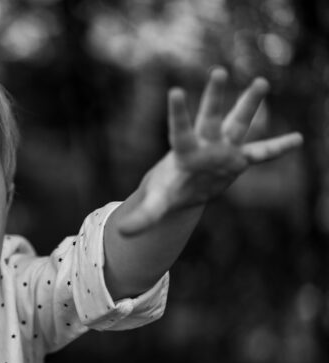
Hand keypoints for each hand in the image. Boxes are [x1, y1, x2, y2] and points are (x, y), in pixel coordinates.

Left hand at [118, 67, 302, 234]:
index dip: (178, 112)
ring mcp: (224, 149)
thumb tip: (122, 232)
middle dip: (214, 96)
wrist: (184, 189)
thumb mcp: (157, 204)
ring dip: (249, 105)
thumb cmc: (168, 189)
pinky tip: (298, 139)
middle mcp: (206, 144)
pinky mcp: (239, 159)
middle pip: (210, 117)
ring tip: (261, 82)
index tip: (176, 91)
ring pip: (238, 123)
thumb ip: (144, 216)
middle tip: (217, 71)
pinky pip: (262, 152)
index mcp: (185, 152)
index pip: (180, 130)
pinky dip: (278, 148)